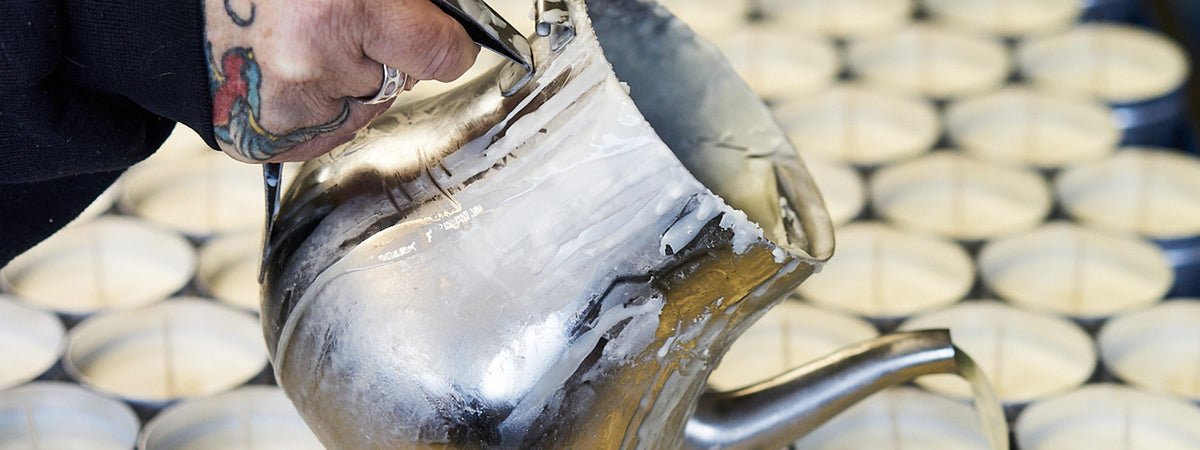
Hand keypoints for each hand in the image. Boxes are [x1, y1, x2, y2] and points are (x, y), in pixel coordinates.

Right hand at [205, 0, 479, 162]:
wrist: (157, 6)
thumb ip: (397, 3)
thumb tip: (445, 26)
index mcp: (340, 10)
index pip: (443, 55)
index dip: (447, 43)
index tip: (445, 39)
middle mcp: (315, 66)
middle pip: (400, 81)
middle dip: (384, 55)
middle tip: (339, 21)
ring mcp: (286, 112)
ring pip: (364, 109)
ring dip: (349, 84)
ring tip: (303, 43)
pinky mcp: (262, 142)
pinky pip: (324, 133)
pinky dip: (317, 109)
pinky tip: (286, 74)